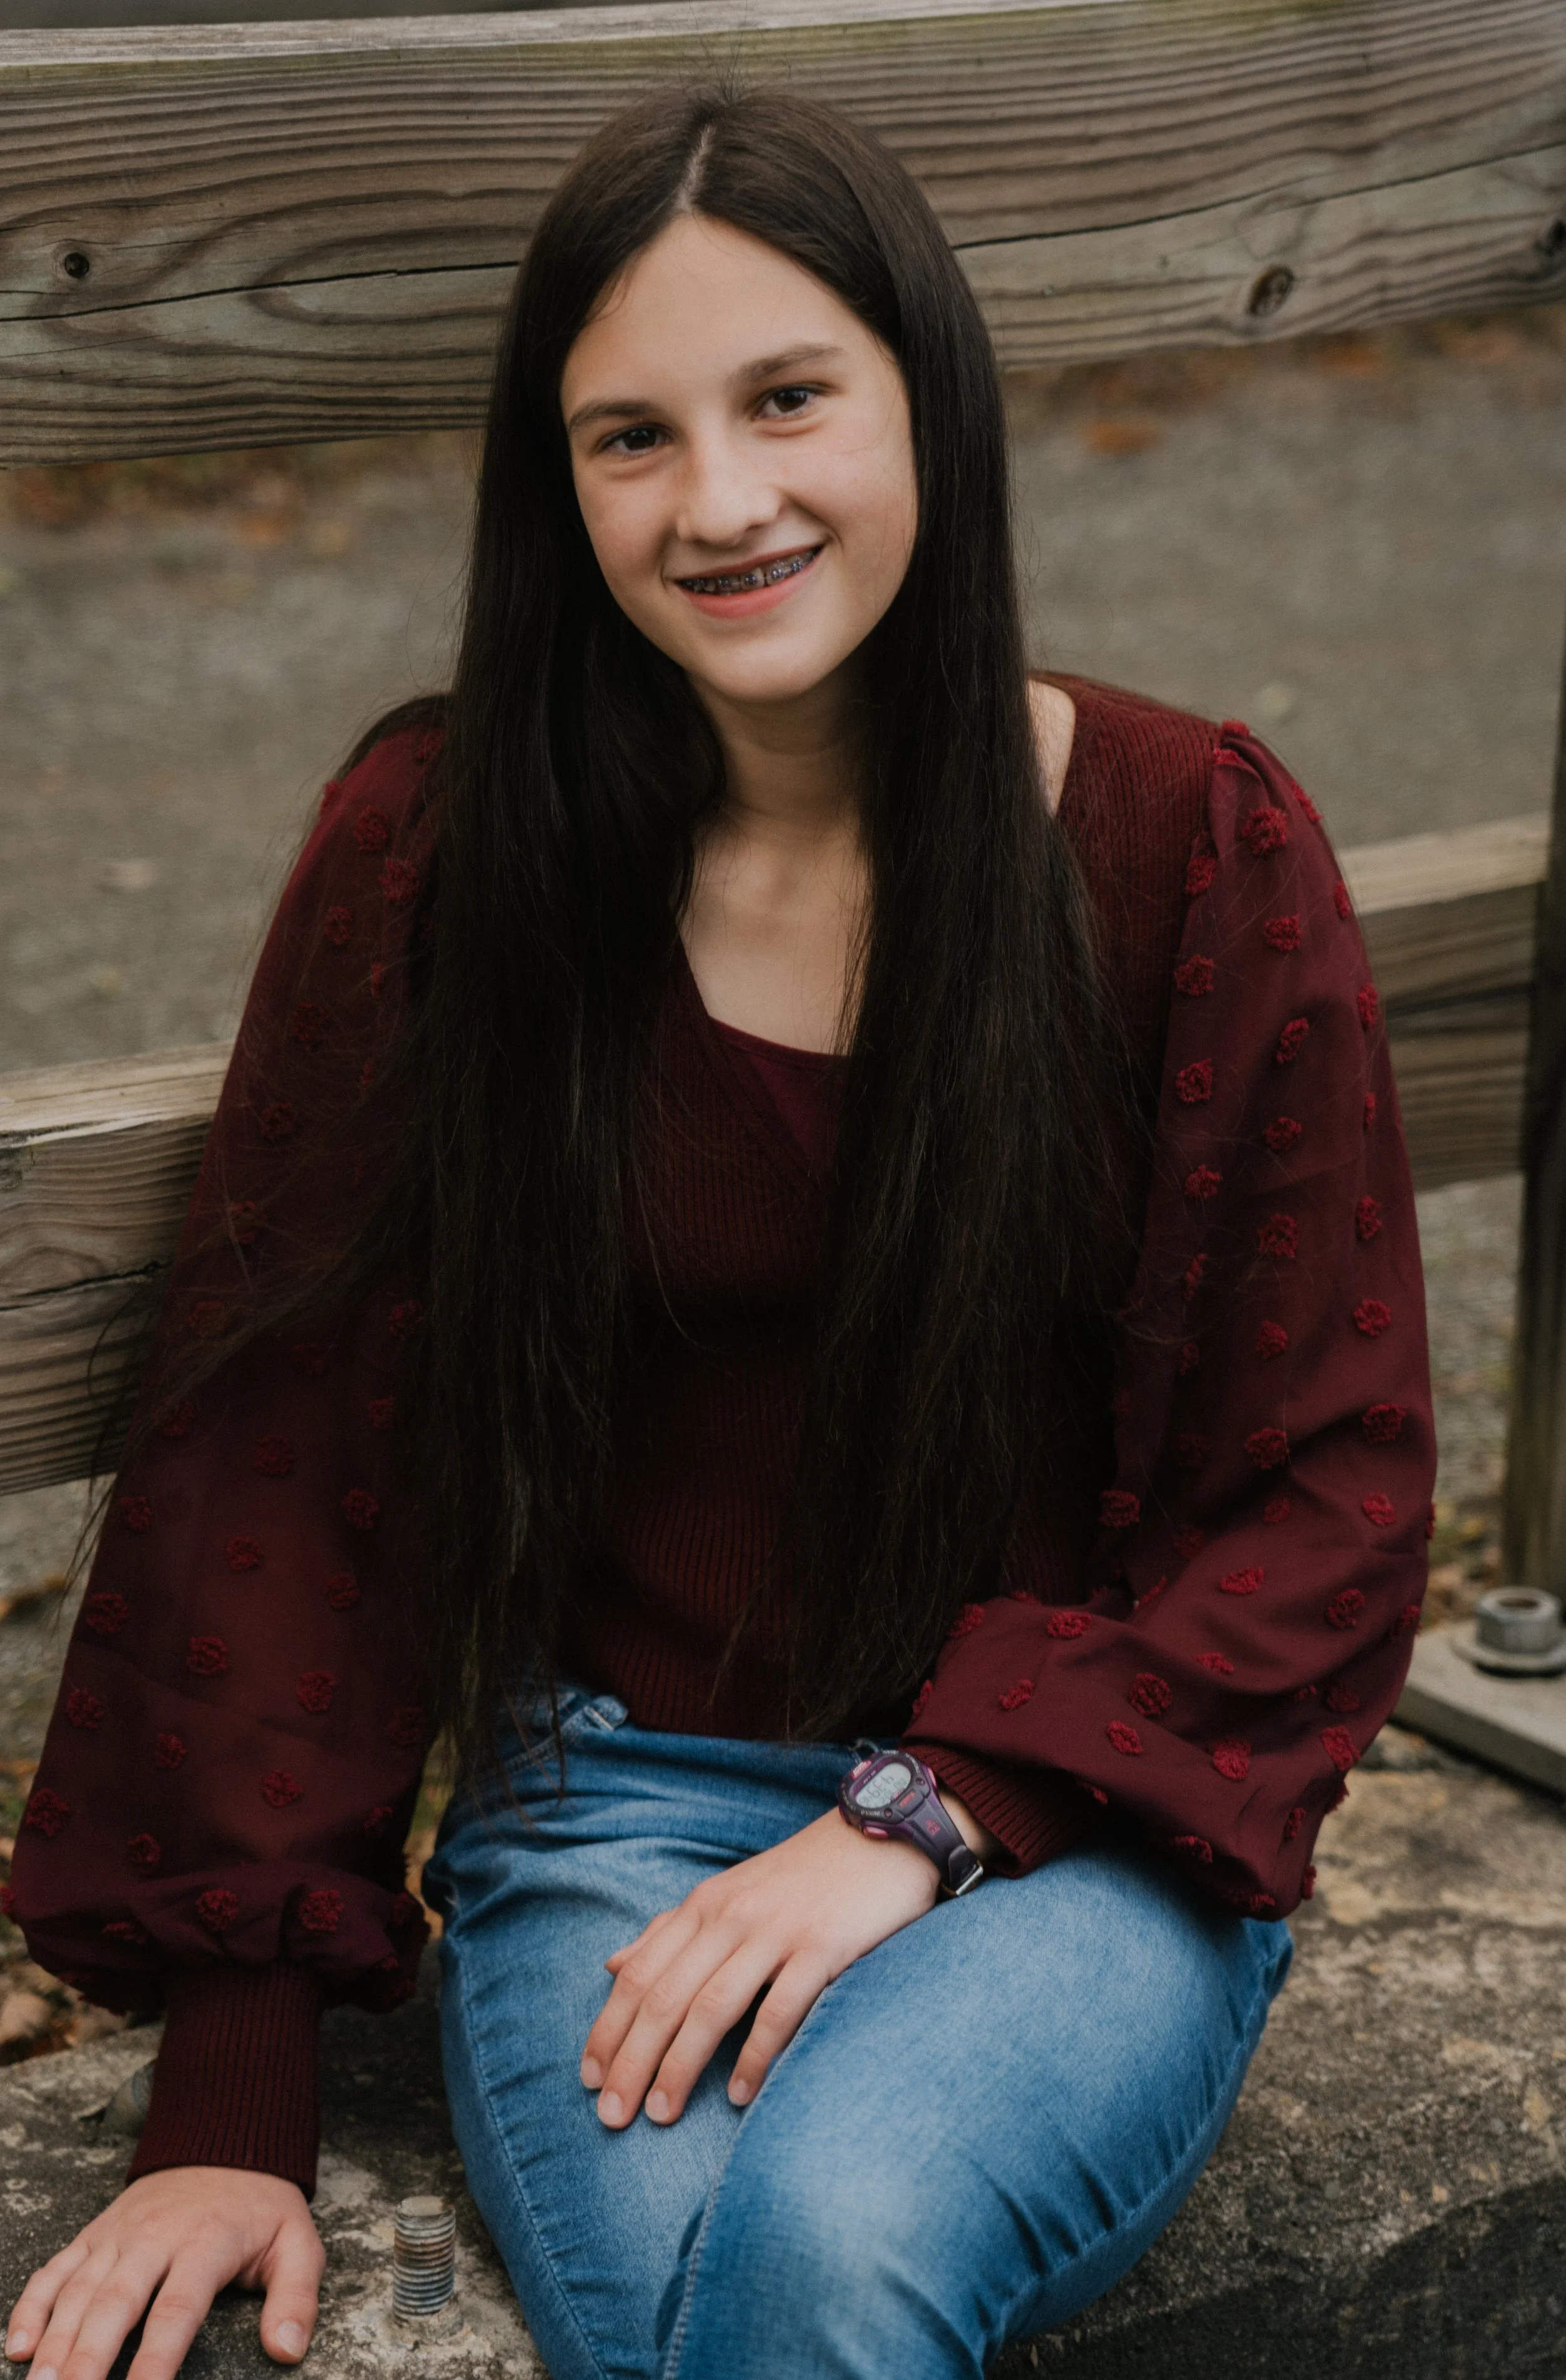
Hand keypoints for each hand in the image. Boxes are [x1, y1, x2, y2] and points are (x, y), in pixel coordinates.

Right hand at [5, 2167, 321, 2379]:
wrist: (224, 2138)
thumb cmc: (261, 2207)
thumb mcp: (298, 2242)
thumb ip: (297, 2297)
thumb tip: (288, 2351)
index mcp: (205, 2243)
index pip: (176, 2311)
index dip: (155, 2361)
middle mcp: (154, 2236)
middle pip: (114, 2305)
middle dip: (87, 2360)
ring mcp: (119, 2233)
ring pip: (77, 2291)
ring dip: (55, 2342)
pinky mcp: (96, 2231)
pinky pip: (57, 2268)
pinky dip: (32, 2305)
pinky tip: (21, 2346)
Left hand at [581, 1800, 966, 2129]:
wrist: (878, 1838)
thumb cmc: (799, 1878)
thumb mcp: (727, 1893)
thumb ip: (669, 1931)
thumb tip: (613, 1965)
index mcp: (704, 1906)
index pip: (640, 1974)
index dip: (609, 2029)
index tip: (588, 2080)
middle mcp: (731, 1917)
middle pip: (665, 1997)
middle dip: (632, 2060)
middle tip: (611, 2116)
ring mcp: (776, 1931)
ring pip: (711, 2006)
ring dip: (680, 2065)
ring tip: (661, 2114)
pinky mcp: (822, 1947)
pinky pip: (780, 2009)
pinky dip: (755, 2056)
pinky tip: (741, 2096)